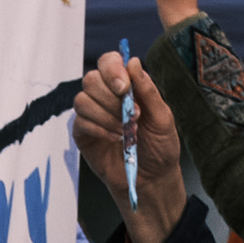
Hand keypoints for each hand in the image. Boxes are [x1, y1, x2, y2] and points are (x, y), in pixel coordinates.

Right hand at [70, 49, 187, 242]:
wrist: (152, 179)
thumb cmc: (160, 147)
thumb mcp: (163, 117)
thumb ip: (148, 90)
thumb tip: (133, 62)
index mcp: (126, 87)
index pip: (109, 62)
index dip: (112, 69)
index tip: (124, 87)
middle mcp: (105, 97)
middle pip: (91, 78)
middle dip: (110, 97)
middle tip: (131, 115)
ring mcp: (92, 115)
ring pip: (82, 100)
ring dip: (106, 115)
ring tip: (125, 132)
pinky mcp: (82, 134)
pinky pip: (80, 122)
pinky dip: (99, 129)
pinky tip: (115, 139)